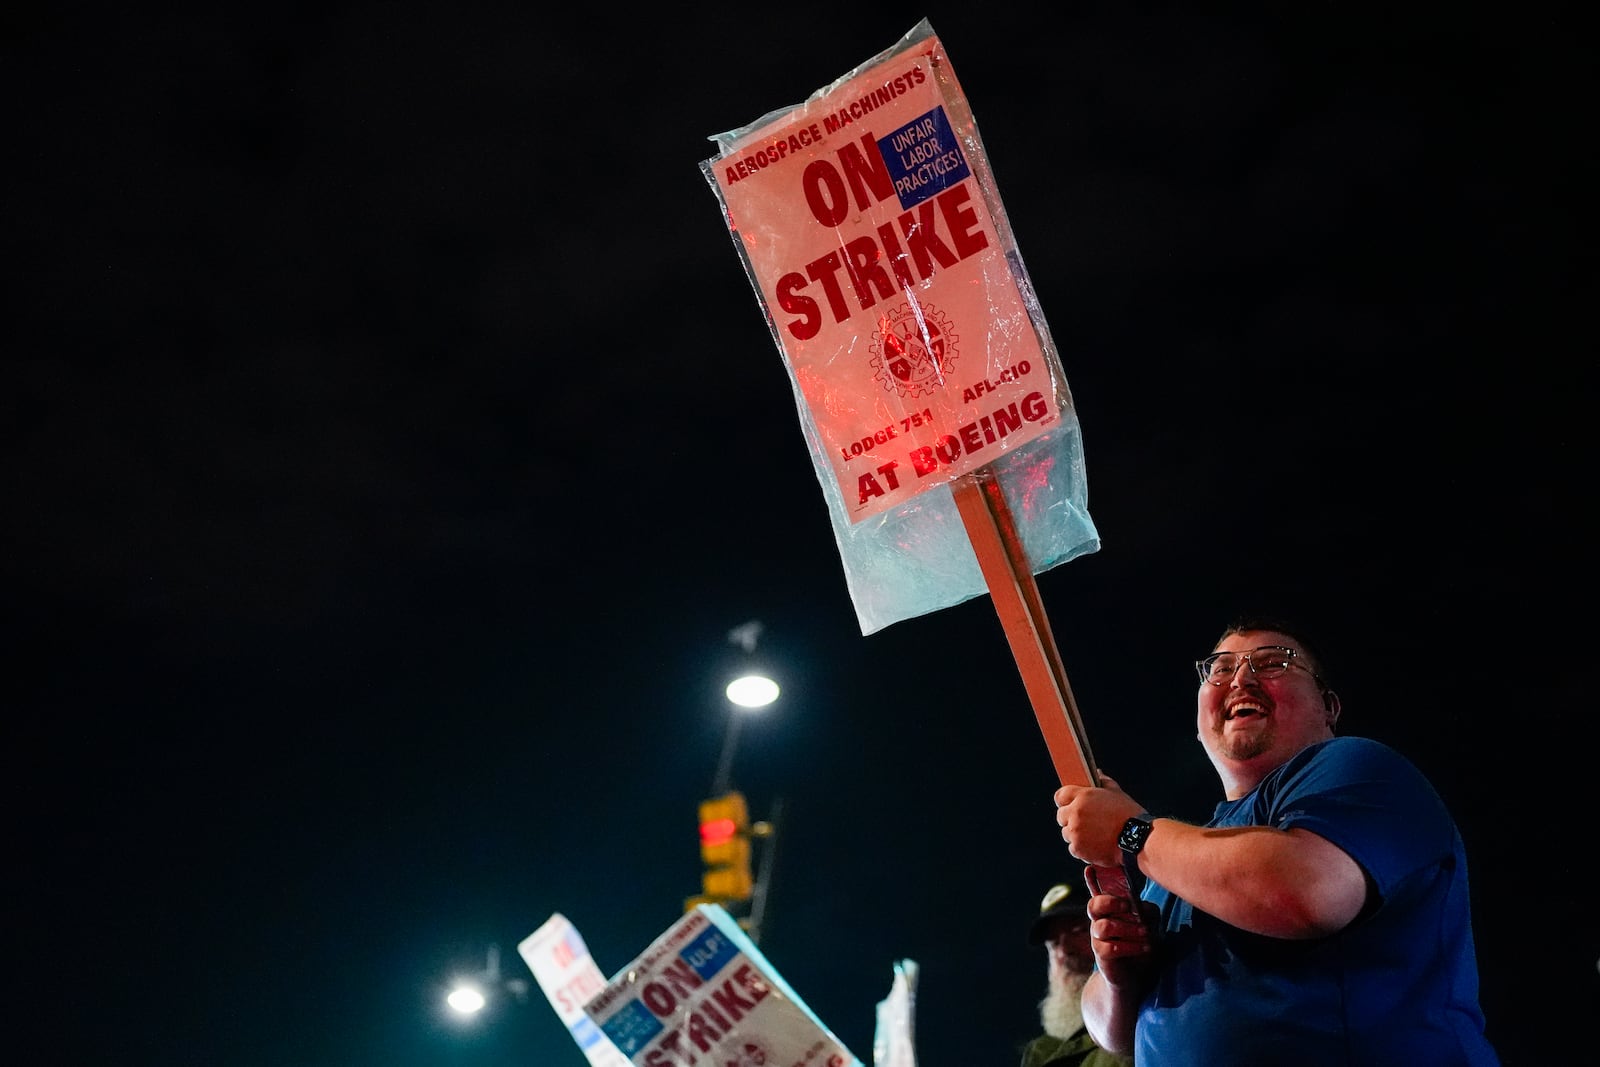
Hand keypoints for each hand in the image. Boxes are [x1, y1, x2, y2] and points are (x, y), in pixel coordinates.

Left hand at [1054, 773, 1144, 866]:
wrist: (1137, 839)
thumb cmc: (1129, 816)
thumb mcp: (1117, 793)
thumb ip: (1104, 782)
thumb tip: (1098, 774)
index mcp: (1083, 797)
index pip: (1059, 796)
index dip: (1065, 801)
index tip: (1070, 805)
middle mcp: (1075, 813)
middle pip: (1061, 816)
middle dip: (1070, 819)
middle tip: (1086, 823)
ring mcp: (1075, 832)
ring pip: (1066, 833)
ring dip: (1076, 834)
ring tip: (1094, 835)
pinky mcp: (1078, 848)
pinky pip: (1073, 848)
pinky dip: (1082, 848)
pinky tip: (1095, 845)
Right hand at [1085, 867, 1158, 985]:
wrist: (1135, 977)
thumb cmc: (1140, 944)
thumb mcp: (1148, 924)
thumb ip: (1146, 912)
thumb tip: (1142, 907)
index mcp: (1109, 910)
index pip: (1096, 891)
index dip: (1091, 880)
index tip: (1090, 867)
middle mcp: (1099, 921)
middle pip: (1094, 905)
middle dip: (1111, 902)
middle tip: (1128, 906)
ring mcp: (1098, 938)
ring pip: (1104, 926)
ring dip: (1128, 929)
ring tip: (1146, 933)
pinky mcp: (1101, 956)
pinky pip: (1110, 947)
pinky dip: (1130, 946)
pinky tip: (1145, 948)